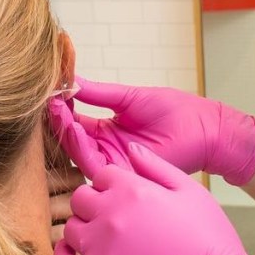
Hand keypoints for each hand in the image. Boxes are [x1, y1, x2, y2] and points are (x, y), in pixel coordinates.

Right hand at [48, 76, 254, 184]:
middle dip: (60, 122)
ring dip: (67, 134)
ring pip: (79, 153)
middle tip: (52, 104)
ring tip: (62, 114)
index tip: (52, 93)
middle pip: (72, 140)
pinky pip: (95, 165)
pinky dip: (82, 148)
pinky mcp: (123, 174)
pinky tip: (76, 130)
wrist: (203, 128)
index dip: (62, 109)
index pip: (75, 121)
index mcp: (106, 129)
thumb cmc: (174, 110)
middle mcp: (105, 148)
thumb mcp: (130, 97)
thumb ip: (100, 93)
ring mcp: (113, 162)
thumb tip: (72, 81)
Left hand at [54, 143, 254, 254]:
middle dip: (94, 205)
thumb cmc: (210, 242)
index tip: (125, 200)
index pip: (101, 175)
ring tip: (106, 242)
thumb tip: (131, 149)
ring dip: (84, 230)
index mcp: (132, 189)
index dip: (113, 186)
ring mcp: (97, 249)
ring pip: (71, 228)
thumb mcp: (191, 191)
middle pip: (80, 198)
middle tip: (115, 221)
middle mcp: (109, 215)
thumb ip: (156, 166)